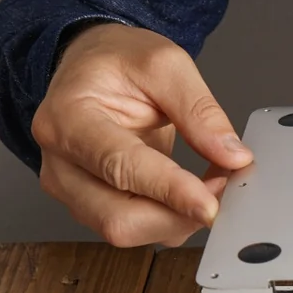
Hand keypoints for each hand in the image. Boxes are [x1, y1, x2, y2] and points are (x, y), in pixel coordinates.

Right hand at [31, 23, 253, 247]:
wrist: (90, 68)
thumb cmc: (117, 62)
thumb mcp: (165, 64)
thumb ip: (200, 110)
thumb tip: (233, 156)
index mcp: (67, 119)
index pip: (120, 167)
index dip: (169, 191)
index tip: (210, 205)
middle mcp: (60, 163)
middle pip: (119, 219)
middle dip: (178, 215)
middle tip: (221, 186)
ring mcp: (70, 191)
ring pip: (129, 231)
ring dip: (178, 218)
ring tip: (207, 182)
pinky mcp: (89, 207)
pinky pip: (136, 229)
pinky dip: (171, 218)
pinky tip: (189, 192)